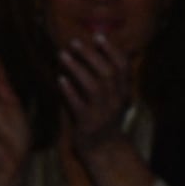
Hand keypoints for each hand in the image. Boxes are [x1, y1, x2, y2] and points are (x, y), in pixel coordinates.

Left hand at [57, 34, 135, 155]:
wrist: (105, 150)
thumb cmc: (105, 117)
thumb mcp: (115, 97)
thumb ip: (111, 77)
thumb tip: (105, 50)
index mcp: (124, 92)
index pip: (122, 67)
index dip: (111, 50)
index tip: (98, 36)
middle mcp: (116, 100)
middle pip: (107, 73)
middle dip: (90, 55)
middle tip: (74, 42)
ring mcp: (103, 113)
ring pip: (93, 86)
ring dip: (77, 68)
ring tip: (62, 54)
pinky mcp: (88, 124)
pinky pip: (79, 104)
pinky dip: (70, 91)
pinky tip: (60, 79)